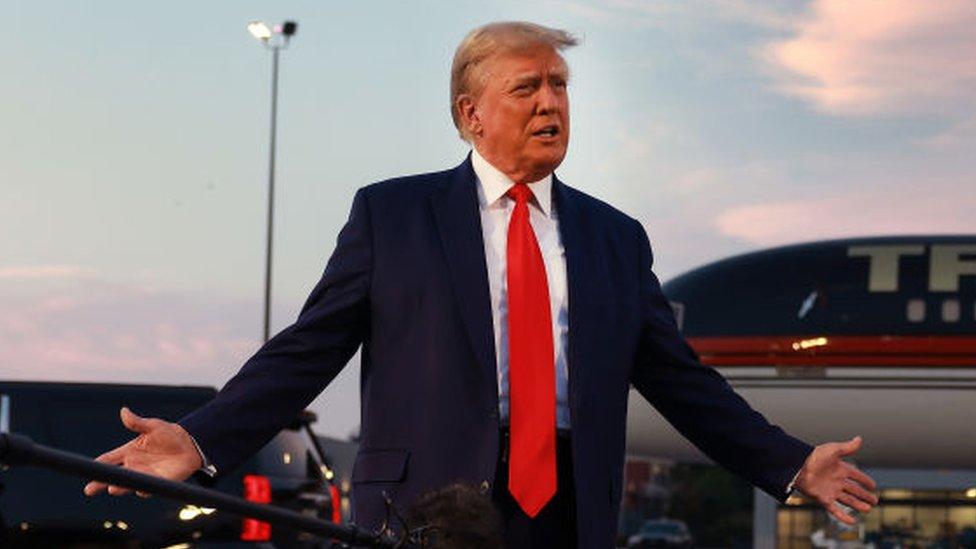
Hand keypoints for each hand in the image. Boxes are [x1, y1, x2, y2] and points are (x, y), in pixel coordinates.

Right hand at [83, 406, 202, 496]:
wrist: (190, 444)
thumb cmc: (169, 434)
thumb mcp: (153, 426)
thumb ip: (137, 422)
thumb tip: (124, 411)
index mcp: (128, 451)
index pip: (108, 459)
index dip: (97, 464)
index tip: (86, 469)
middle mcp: (133, 465)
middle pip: (113, 476)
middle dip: (101, 483)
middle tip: (89, 489)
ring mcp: (145, 475)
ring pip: (128, 484)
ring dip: (121, 487)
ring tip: (113, 489)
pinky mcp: (158, 482)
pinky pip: (148, 489)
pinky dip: (143, 490)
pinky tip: (139, 490)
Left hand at [794, 436, 878, 524]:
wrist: (797, 467)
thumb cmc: (814, 456)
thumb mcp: (833, 450)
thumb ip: (847, 447)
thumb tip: (859, 439)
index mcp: (840, 469)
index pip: (856, 475)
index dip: (864, 480)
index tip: (873, 486)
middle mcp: (836, 481)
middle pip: (854, 490)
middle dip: (864, 495)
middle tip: (875, 501)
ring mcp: (830, 490)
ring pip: (847, 500)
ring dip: (858, 505)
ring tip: (868, 509)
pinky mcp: (823, 499)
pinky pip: (835, 509)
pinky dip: (843, 516)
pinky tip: (853, 521)